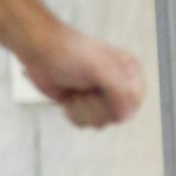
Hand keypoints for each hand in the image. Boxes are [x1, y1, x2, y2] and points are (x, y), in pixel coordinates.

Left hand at [21, 25, 144, 129]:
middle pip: (117, 115)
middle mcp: (118, 84)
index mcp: (128, 71)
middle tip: (84, 90)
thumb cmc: (69, 53)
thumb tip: (126, 113)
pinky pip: (85, 123)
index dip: (118, 104)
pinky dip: (73, 113)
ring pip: (100, 122)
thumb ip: (119, 90)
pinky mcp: (84, 105)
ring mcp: (100, 95)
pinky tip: (68, 97)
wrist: (40, 52)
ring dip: (82, 110)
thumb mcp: (99, 67)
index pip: (135, 101)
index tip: (101, 95)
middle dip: (95, 107)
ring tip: (75, 91)